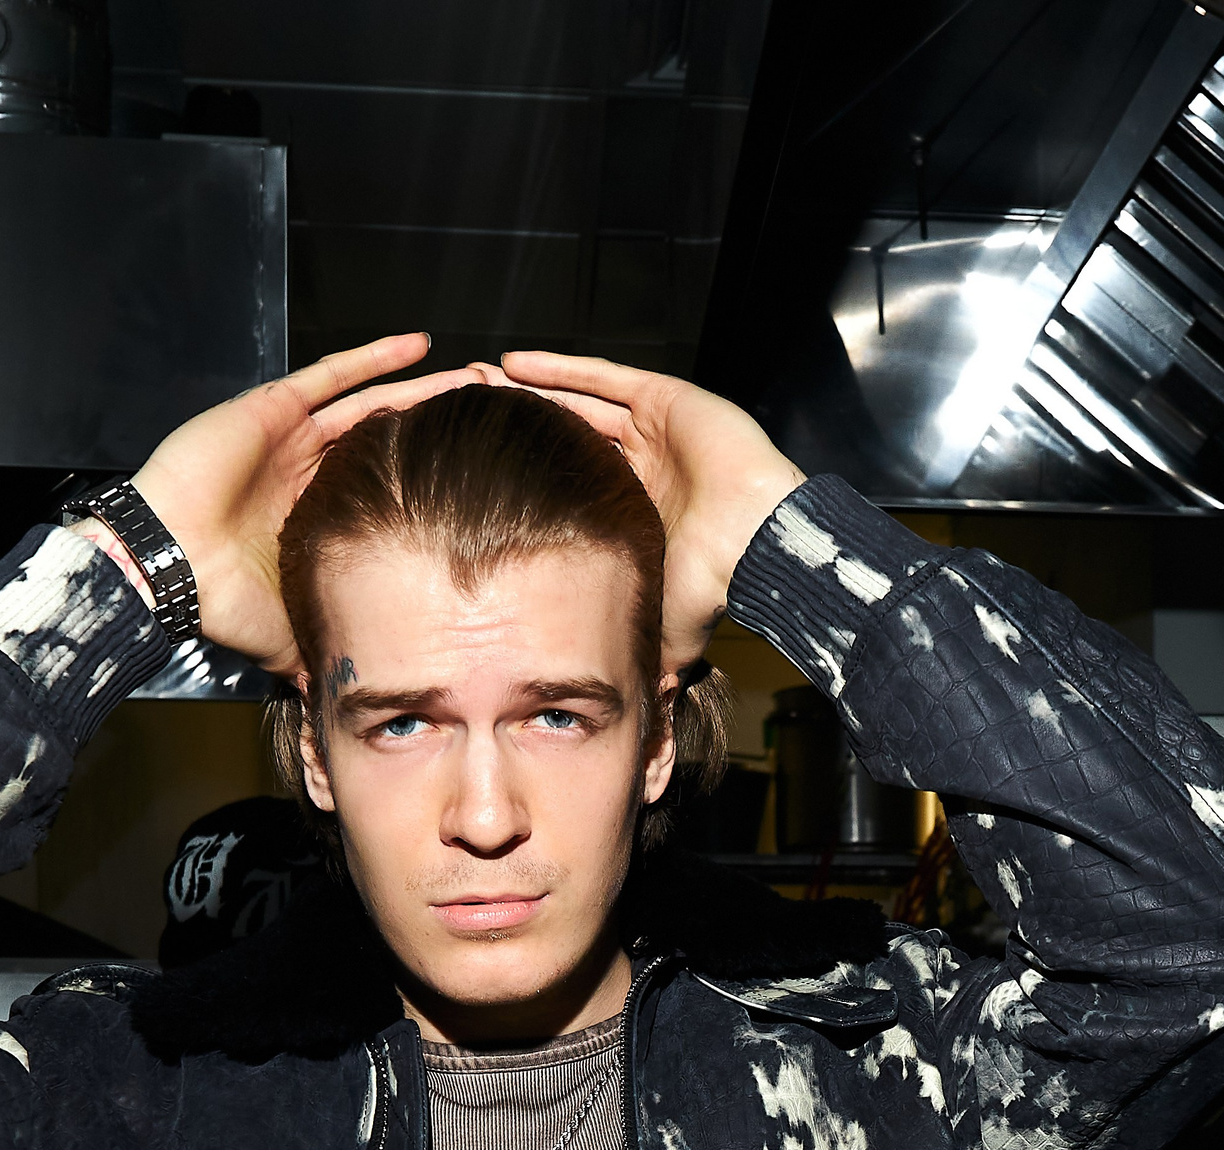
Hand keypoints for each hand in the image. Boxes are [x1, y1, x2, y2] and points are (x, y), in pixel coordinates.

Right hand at [123, 335, 483, 676]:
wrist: (169, 569)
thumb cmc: (219, 602)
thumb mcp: (292, 635)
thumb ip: (327, 647)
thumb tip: (355, 698)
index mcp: (316, 516)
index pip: (389, 490)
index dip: (434, 482)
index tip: (486, 480)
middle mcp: (310, 471)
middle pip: (390, 440)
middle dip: (440, 428)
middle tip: (494, 415)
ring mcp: (293, 437)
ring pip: (373, 403)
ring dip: (423, 389)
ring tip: (476, 376)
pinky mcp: (274, 408)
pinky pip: (332, 376)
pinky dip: (375, 359)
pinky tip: (420, 346)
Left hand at [494, 353, 805, 671]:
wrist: (756, 548)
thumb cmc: (713, 586)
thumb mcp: (656, 626)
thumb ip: (632, 646)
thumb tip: (630, 710)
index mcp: (636, 507)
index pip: (569, 483)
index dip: (524, 476)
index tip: (475, 474)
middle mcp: (642, 464)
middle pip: (567, 435)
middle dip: (519, 424)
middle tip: (467, 415)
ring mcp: (655, 429)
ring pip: (579, 401)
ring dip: (530, 390)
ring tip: (479, 380)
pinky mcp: (667, 400)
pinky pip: (605, 377)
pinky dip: (561, 369)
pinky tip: (515, 364)